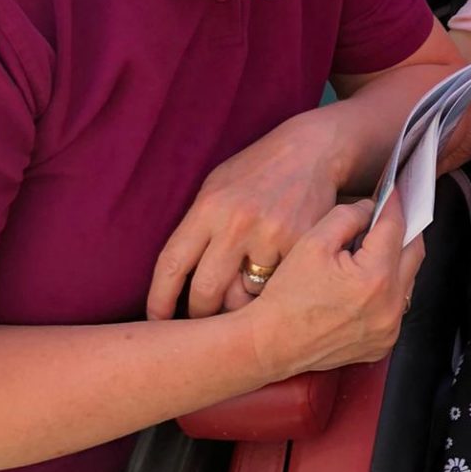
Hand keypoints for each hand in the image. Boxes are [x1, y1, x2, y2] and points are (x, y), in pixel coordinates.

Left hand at [147, 111, 344, 320]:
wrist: (314, 149)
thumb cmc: (257, 171)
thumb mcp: (216, 186)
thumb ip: (196, 228)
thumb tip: (175, 281)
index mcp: (208, 208)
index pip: (171, 266)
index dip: (159, 303)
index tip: (156, 322)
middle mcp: (237, 223)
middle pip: (206, 294)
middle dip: (200, 315)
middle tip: (203, 319)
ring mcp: (272, 236)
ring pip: (244, 297)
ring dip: (239, 304)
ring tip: (242, 296)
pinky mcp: (302, 245)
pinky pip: (278, 288)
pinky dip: (274, 290)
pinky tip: (277, 280)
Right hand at [246, 192, 424, 377]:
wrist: (272, 343)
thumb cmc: (287, 294)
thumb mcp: (313, 242)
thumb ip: (348, 215)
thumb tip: (372, 208)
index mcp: (374, 276)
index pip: (396, 227)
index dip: (394, 204)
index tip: (394, 191)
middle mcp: (389, 305)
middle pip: (414, 252)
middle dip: (405, 229)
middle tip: (391, 214)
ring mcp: (389, 328)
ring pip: (409, 279)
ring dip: (398, 259)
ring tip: (377, 246)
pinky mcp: (384, 342)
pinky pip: (398, 305)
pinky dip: (390, 288)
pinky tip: (369, 279)